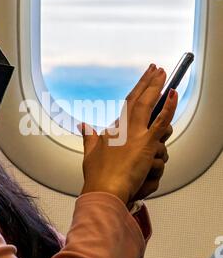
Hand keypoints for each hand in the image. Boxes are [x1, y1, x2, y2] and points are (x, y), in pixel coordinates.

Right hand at [78, 65, 177, 203]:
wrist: (103, 189)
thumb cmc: (97, 175)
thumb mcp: (90, 152)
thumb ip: (88, 136)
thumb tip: (82, 125)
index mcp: (114, 128)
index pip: (129, 102)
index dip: (139, 87)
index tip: (146, 76)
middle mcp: (125, 127)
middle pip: (140, 98)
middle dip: (150, 81)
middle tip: (157, 68)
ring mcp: (136, 133)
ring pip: (151, 108)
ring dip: (159, 94)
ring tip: (166, 83)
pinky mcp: (146, 143)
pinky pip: (161, 121)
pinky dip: (168, 107)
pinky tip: (174, 93)